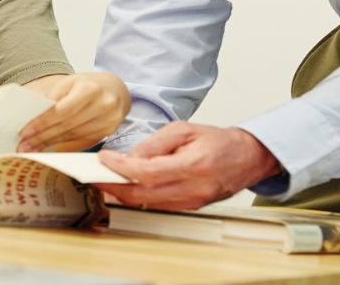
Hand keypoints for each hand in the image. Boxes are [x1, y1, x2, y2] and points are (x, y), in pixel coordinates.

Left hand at [18, 72, 129, 152]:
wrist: (113, 89)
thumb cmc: (88, 85)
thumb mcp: (69, 82)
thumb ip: (51, 95)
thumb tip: (29, 111)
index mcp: (90, 89)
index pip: (62, 110)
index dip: (43, 122)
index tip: (25, 130)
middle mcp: (103, 105)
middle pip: (67, 125)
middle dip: (43, 135)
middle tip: (24, 144)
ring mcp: (108, 120)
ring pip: (72, 134)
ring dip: (50, 141)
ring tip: (32, 146)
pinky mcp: (108, 131)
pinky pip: (80, 138)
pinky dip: (62, 142)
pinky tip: (49, 144)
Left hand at [95, 122, 281, 210]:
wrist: (246, 158)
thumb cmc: (217, 141)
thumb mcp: (184, 130)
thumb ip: (155, 144)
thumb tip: (129, 157)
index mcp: (192, 166)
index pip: (147, 172)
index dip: (121, 168)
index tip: (103, 159)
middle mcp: (192, 189)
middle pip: (142, 195)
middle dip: (112, 187)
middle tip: (93, 175)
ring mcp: (191, 203)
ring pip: (146, 204)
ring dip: (121, 193)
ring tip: (104, 179)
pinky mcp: (189, 208)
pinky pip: (156, 206)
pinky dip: (138, 196)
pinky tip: (126, 186)